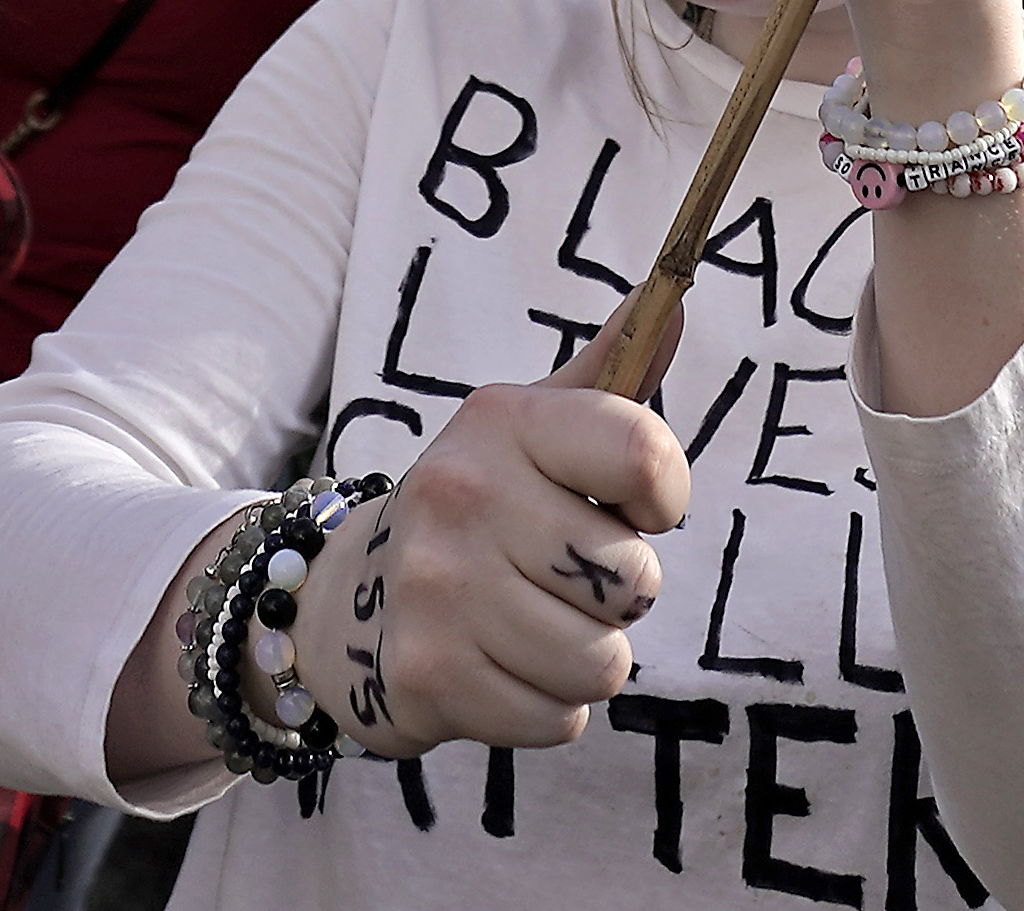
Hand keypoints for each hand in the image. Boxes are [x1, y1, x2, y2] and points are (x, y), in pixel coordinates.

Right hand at [304, 376, 692, 755]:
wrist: (346, 598)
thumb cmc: (478, 508)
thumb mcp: (531, 428)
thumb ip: (612, 374)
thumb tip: (677, 303)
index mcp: (501, 420)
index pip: (645, 453)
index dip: (665, 495)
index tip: (635, 508)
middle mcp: (463, 495)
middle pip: (634, 580)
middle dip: (616, 595)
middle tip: (559, 578)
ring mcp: (440, 588)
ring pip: (603, 662)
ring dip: (582, 659)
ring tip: (530, 626)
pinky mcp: (430, 676)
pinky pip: (559, 719)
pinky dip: (544, 708)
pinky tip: (499, 668)